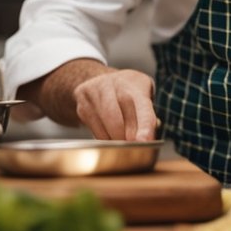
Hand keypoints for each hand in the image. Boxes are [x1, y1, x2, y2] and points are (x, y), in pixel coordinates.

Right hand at [19, 58, 158, 140]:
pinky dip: (101, 135)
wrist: (91, 82)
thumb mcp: (141, 100)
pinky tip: (106, 134)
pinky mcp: (80, 101)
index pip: (142, 105)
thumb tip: (150, 136)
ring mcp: (95, 91)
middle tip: (132, 148)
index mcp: (136, 83)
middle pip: (120, 119)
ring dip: (113, 140)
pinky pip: (91, 125)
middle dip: (127, 139)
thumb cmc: (125, 96)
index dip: (145, 124)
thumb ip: (146, 117)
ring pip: (104, 125)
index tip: (145, 141)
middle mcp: (115, 83)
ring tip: (120, 143)